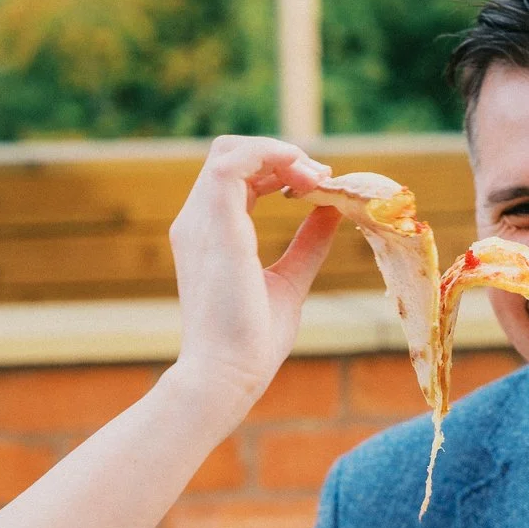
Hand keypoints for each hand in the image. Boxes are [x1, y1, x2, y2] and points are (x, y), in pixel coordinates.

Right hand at [163, 136, 339, 418]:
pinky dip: (270, 155)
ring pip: (230, 151)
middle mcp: (197, 223)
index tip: (318, 186)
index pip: (236, 179)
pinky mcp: (216, 225)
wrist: (226, 376)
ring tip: (316, 177)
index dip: (278, 170)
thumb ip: (306, 245)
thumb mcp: (288, 282)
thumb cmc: (251, 343)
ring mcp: (201, 221)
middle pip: (230, 155)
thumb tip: (331, 212)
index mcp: (209, 236)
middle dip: (279, 156)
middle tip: (321, 178)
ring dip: (279, 154)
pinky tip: (303, 174)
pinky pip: (234, 164)